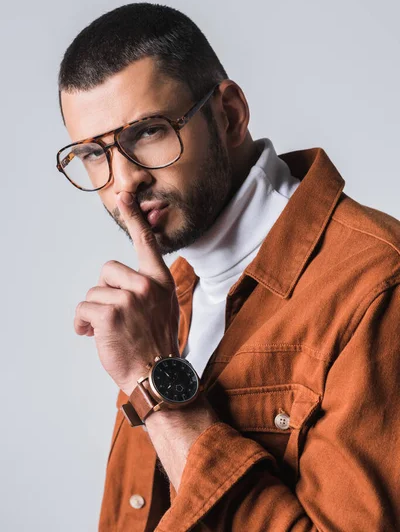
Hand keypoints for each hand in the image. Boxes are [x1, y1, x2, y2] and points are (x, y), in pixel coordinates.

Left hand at [74, 191, 179, 396]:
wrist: (157, 376)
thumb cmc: (155, 343)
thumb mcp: (164, 307)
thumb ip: (148, 287)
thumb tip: (121, 278)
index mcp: (160, 280)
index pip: (146, 242)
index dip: (134, 217)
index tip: (125, 194)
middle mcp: (147, 285)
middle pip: (106, 270)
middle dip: (104, 292)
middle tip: (115, 314)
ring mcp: (130, 299)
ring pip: (93, 292)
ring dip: (94, 312)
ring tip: (107, 330)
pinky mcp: (111, 315)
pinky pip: (83, 308)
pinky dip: (82, 324)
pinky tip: (91, 335)